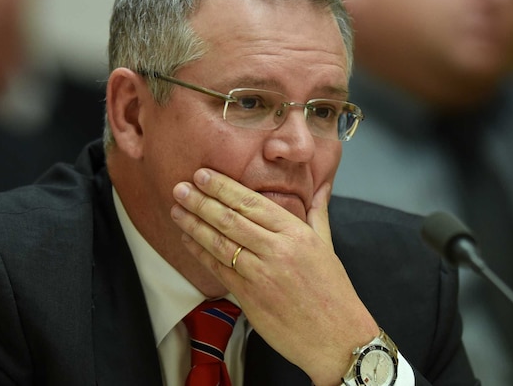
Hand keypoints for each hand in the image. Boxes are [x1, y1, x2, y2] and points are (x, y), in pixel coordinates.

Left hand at [171, 168, 378, 384]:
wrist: (336, 338)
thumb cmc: (333, 293)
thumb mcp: (328, 246)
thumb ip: (318, 213)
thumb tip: (322, 187)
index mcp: (296, 233)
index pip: (252, 202)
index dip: (223, 187)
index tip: (204, 174)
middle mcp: (276, 250)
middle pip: (230, 219)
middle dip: (201, 201)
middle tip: (180, 187)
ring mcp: (260, 275)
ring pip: (219, 243)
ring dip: (194, 224)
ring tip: (176, 209)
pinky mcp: (248, 297)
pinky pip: (218, 269)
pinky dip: (200, 253)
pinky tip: (188, 240)